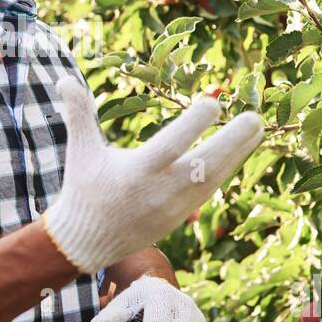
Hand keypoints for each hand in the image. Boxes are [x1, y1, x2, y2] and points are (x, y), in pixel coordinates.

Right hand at [41, 74, 264, 274]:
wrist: (85, 242)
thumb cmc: (84, 189)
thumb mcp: (81, 151)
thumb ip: (79, 114)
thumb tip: (64, 79)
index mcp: (136, 172)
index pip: (171, 145)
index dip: (193, 124)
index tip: (214, 104)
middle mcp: (160, 191)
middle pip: (205, 164)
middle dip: (233, 141)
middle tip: (255, 117)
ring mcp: (174, 207)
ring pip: (214, 179)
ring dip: (238, 154)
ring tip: (258, 128)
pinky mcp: (181, 217)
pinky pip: (210, 190)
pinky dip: (228, 170)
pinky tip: (242, 150)